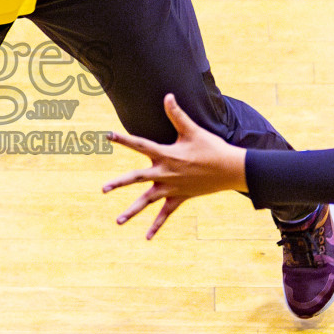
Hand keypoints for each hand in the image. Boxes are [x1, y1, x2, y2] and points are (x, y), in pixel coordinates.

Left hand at [103, 93, 247, 239]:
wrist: (230, 170)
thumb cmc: (211, 147)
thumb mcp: (193, 130)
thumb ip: (177, 114)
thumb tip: (167, 95)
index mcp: (166, 155)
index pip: (140, 145)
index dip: (123, 139)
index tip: (108, 136)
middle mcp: (165, 173)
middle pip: (137, 179)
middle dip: (119, 183)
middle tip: (103, 189)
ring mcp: (172, 188)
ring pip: (148, 201)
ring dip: (132, 211)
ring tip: (118, 221)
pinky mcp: (180, 198)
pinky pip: (165, 214)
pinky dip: (156, 225)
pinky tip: (147, 238)